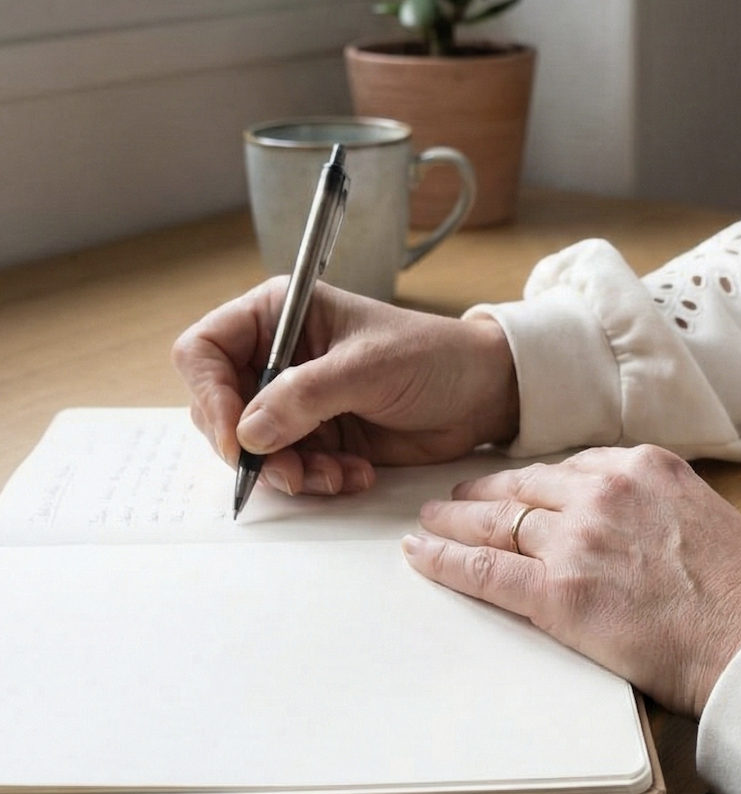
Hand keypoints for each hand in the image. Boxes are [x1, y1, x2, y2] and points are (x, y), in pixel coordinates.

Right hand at [172, 280, 518, 494]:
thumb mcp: (369, 368)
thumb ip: (305, 396)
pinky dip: (315, 479)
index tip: (236, 438)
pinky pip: (288, 467)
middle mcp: (275, 355)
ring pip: (251, 448)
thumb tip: (247, 432)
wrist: (482, 394)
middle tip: (291, 471)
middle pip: (218, 407)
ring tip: (336, 475)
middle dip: (251, 447)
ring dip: (289, 470)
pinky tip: (354, 473)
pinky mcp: (314, 435)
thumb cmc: (433, 357)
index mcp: (277, 314)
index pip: (204, 350)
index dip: (209, 395)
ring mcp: (292, 399)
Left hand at [403, 444, 740, 717]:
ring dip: (455, 522)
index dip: (534, 480)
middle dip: (484, 494)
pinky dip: (445, 561)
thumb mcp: (709, 519)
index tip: (516, 486)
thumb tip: (633, 529)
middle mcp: (606, 491)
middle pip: (525, 487)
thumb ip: (660, 510)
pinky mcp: (558, 592)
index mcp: (646, 467)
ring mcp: (578, 538)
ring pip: (497, 523)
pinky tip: (421, 555)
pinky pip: (484, 570)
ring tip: (429, 522)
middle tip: (456, 499)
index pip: (571, 467)